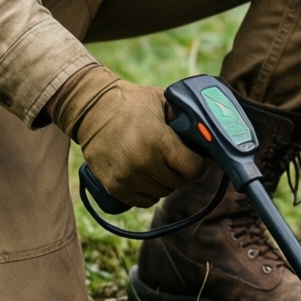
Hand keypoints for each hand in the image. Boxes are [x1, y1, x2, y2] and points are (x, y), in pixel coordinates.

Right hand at [48, 64, 205, 206]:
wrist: (91, 109)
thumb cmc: (131, 102)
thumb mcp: (163, 100)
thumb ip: (186, 116)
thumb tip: (209, 132)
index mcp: (159, 142)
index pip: (193, 170)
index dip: (198, 164)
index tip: (194, 157)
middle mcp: (143, 163)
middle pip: (178, 183)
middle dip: (181, 171)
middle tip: (175, 158)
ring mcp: (127, 178)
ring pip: (162, 193)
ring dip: (165, 182)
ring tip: (158, 163)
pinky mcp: (114, 187)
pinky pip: (144, 200)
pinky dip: (148, 191)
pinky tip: (146, 175)